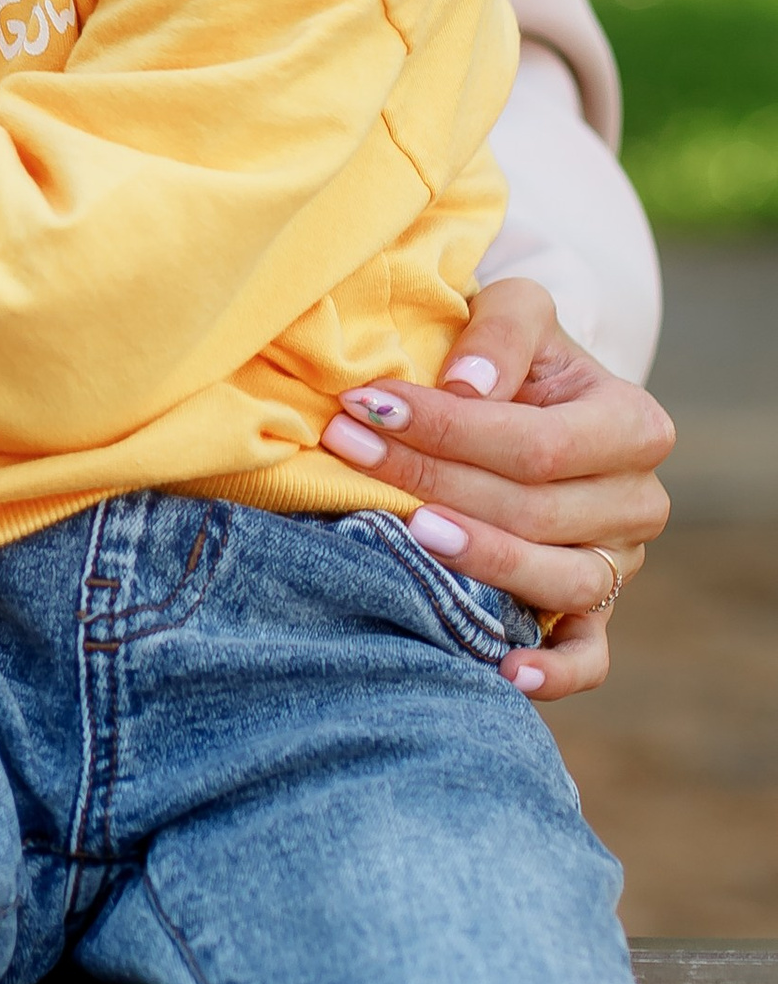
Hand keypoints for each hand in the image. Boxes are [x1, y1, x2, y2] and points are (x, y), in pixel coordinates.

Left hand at [318, 275, 671, 698]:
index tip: (365, 406)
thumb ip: (498, 334)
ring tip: (408, 536)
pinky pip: (587, 656)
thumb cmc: (511, 357)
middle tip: (346, 451)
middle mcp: (638, 502)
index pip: (535, 443)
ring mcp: (617, 565)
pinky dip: (552, 671)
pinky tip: (504, 670)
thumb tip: (467, 387)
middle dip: (431, 482)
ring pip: (555, 581)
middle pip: (533, 511)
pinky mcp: (594, 612)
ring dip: (476, 561)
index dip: (448, 429)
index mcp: (632, 426)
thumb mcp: (514, 311)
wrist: (529, 402)